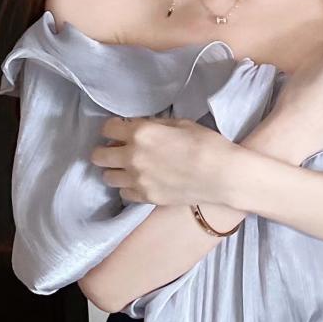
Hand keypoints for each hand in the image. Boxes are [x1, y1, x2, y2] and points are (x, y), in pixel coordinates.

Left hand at [90, 116, 237, 206]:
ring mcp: (137, 180)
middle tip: (118, 150)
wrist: (223, 175)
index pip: (107, 129)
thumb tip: (140, 127)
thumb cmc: (207, 143)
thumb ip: (155, 125)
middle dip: (106, 150)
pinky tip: (141, 182)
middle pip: (99, 155)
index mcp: (141, 133)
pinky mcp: (146, 197)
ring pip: (107, 176)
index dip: (113, 128)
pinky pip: (124, 192)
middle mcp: (132, 156)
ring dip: (115, 170)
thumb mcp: (181, 123)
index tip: (120, 130)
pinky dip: (129, 186)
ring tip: (128, 168)